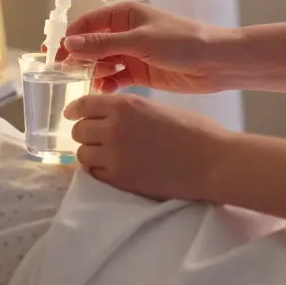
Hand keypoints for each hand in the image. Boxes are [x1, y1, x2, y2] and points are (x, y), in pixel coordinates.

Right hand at [61, 1, 235, 94]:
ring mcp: (132, 53)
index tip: (54, 53)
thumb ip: (103, 44)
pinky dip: (107, 83)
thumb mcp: (139, 41)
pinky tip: (103, 91)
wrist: (215, 63)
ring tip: (86, 81)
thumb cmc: (182, 42)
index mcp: (125, 14)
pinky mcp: (139, 72)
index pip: (87, 23)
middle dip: (77, 56)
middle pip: (91, 43)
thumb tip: (70, 43)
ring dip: (92, 71)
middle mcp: (125, 32)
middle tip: (62, 72)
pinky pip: (115, 77)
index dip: (69, 37)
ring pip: (101, 62)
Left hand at [65, 93, 230, 202]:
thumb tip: (108, 116)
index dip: (76, 110)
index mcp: (124, 105)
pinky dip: (99, 172)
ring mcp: (115, 155)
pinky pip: (95, 174)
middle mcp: (114, 127)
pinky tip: (112, 169)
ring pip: (83, 154)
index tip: (73, 115)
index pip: (83, 105)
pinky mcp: (120, 179)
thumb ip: (128, 111)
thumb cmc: (194, 131)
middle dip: (85, 134)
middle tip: (95, 138)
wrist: (212, 161)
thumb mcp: (156, 108)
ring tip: (105, 156)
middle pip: (79, 130)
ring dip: (91, 154)